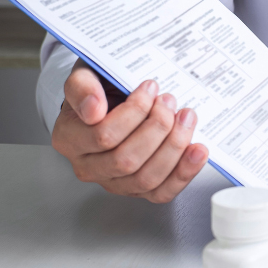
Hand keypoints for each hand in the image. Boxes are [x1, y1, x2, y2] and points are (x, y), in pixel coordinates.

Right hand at [51, 59, 208, 202]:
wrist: (112, 99)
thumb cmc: (100, 88)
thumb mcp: (85, 75)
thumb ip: (81, 87)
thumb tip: (93, 110)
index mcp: (69, 139)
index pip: (102, 135)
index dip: (134, 112)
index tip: (151, 87)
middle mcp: (88, 167)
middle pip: (126, 160)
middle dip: (157, 128)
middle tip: (170, 102)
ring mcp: (114, 182)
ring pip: (146, 178)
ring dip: (173, 147)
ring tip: (186, 118)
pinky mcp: (140, 190)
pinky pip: (162, 192)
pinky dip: (184, 172)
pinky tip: (197, 150)